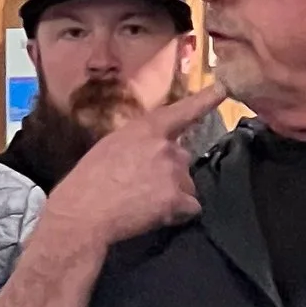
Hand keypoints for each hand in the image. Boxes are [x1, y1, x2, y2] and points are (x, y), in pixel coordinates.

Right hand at [39, 83, 223, 251]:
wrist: (82, 213)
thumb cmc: (88, 181)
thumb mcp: (110, 147)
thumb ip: (137, 143)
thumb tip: (148, 152)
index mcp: (147, 129)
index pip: (182, 111)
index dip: (205, 100)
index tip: (222, 90)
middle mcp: (166, 146)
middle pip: (183, 159)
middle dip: (170, 172)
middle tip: (142, 187)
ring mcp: (173, 172)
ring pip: (187, 184)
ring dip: (174, 195)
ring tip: (144, 204)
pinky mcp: (177, 199)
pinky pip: (191, 207)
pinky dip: (178, 214)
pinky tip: (155, 216)